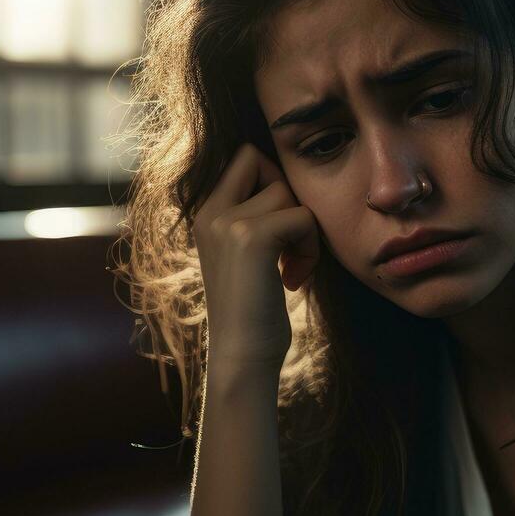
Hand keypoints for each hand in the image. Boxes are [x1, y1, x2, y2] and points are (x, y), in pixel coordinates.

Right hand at [192, 142, 321, 369]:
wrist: (242, 358)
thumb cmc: (254, 312)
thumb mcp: (246, 255)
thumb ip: (256, 216)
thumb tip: (292, 180)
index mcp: (205, 214)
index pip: (245, 157)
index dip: (273, 182)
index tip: (278, 230)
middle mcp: (209, 212)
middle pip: (261, 160)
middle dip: (287, 196)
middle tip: (287, 242)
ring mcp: (226, 223)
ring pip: (288, 193)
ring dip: (304, 232)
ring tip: (291, 270)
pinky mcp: (251, 238)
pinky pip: (303, 218)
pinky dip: (310, 249)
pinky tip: (293, 281)